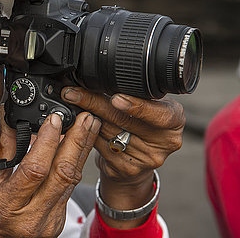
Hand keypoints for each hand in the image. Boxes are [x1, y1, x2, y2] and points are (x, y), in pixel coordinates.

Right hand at [0, 106, 100, 237]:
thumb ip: (3, 153)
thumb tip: (10, 121)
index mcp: (8, 206)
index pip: (35, 170)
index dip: (47, 142)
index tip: (53, 120)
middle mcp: (33, 216)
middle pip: (62, 174)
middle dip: (77, 141)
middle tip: (84, 118)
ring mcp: (50, 221)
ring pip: (72, 180)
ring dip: (82, 150)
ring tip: (89, 126)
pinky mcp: (59, 221)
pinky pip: (71, 188)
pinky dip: (76, 164)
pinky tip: (80, 148)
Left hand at [61, 87, 184, 226]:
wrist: (139, 156)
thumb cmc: (142, 121)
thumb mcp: (148, 103)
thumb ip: (135, 93)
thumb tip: (99, 78)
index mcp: (174, 120)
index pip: (159, 114)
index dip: (137, 106)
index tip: (116, 98)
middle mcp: (165, 142)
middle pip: (124, 121)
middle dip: (94, 103)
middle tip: (73, 93)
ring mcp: (147, 159)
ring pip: (108, 132)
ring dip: (86, 117)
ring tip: (73, 103)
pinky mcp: (127, 169)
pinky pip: (100, 147)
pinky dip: (86, 134)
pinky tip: (79, 125)